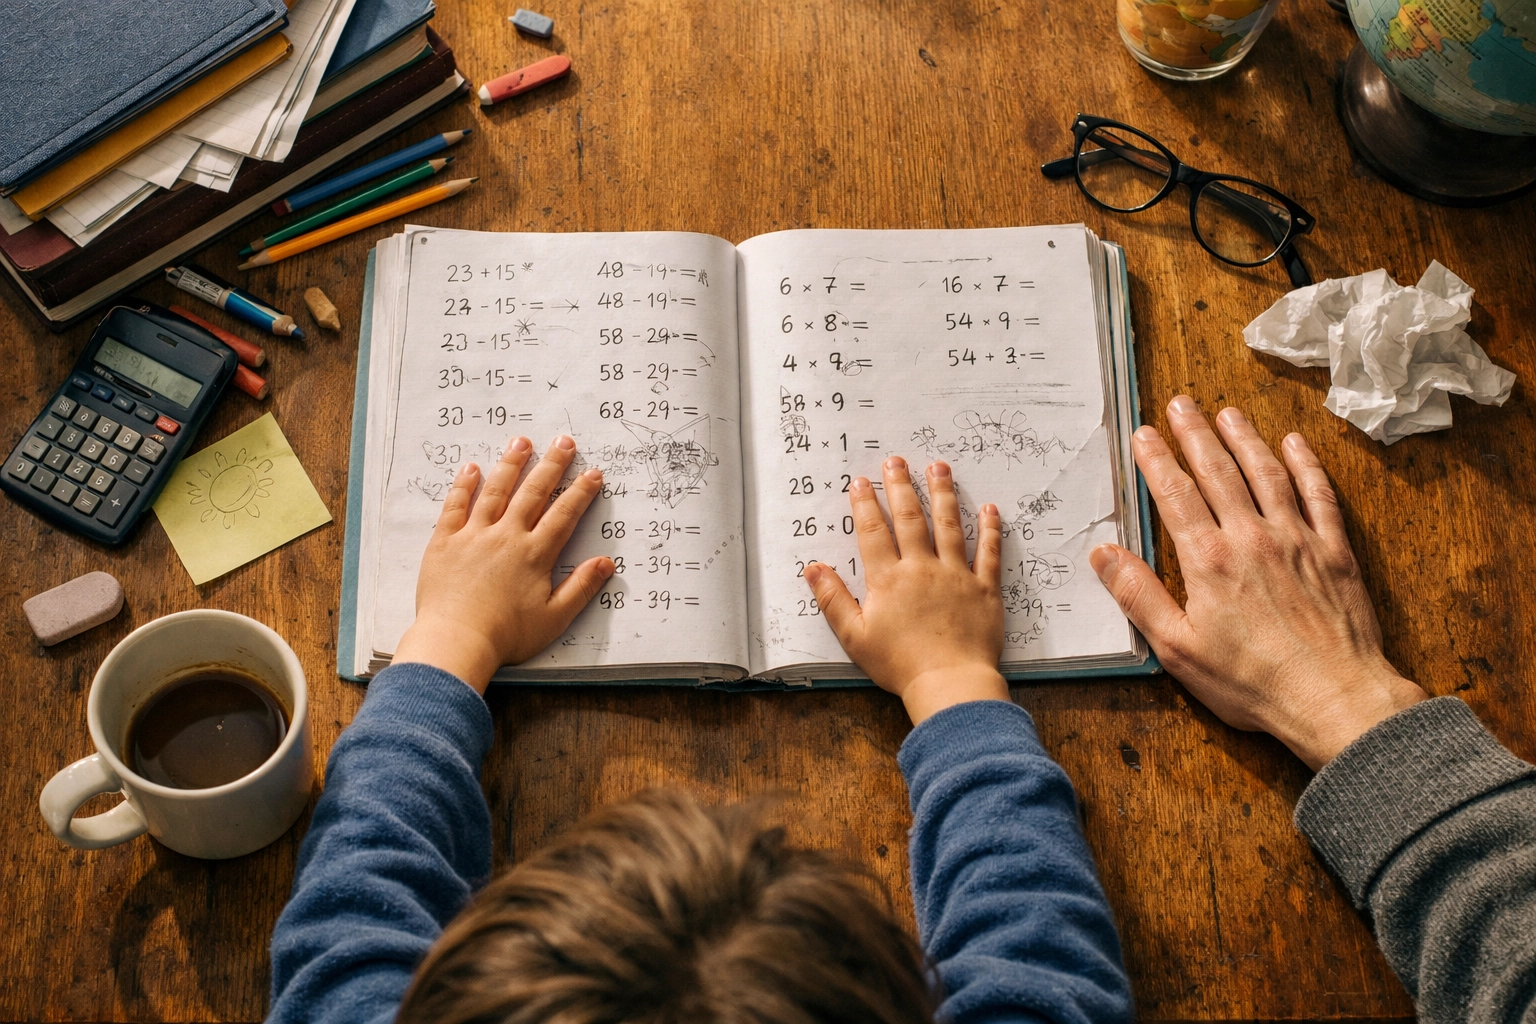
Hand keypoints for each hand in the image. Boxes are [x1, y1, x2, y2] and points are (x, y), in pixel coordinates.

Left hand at [392, 436, 614, 693]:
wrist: (456, 641)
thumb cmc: (506, 635)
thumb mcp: (554, 617)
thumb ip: (581, 587)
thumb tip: (607, 563)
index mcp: (534, 555)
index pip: (563, 515)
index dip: (580, 492)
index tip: (592, 473)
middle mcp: (507, 537)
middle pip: (533, 493)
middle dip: (551, 466)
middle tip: (563, 442)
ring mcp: (474, 535)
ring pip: (495, 491)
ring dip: (510, 464)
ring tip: (521, 442)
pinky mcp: (445, 542)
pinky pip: (455, 506)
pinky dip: (464, 485)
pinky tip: (471, 468)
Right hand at [804, 457, 1007, 724]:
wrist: (949, 683)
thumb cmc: (899, 664)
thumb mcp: (855, 636)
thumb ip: (833, 599)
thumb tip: (813, 568)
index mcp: (888, 579)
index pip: (874, 532)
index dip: (865, 504)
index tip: (861, 481)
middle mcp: (922, 568)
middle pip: (910, 518)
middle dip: (901, 486)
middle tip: (896, 461)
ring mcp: (956, 575)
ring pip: (949, 525)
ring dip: (943, 494)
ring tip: (939, 467)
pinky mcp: (984, 589)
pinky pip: (989, 553)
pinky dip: (990, 530)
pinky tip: (990, 509)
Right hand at [1090, 396, 1425, 769]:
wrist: (1334, 698)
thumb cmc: (1251, 682)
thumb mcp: (1177, 648)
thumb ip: (1139, 595)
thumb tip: (1103, 554)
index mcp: (1209, 560)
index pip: (1175, 495)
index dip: (1157, 460)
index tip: (1144, 434)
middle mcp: (1252, 537)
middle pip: (1219, 472)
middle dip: (1196, 435)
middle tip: (1181, 405)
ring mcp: (1297, 540)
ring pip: (1267, 474)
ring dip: (1245, 440)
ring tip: (1228, 414)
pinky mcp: (1334, 552)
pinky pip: (1319, 495)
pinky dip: (1306, 466)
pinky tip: (1294, 445)